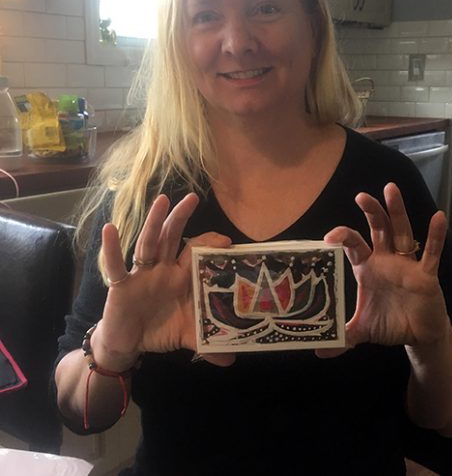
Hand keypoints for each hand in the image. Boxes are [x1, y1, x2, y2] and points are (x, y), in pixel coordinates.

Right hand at [98, 193, 234, 366]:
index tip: (228, 242)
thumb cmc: (160, 329)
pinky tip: (110, 229)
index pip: (197, 253)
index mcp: (182, 277)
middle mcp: (164, 269)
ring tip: (161, 200)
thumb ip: (209, 345)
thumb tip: (233, 361)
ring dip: (154, 222)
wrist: (129, 343)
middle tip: (193, 198)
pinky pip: (116, 266)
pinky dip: (112, 248)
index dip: (210, 244)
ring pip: (149, 244)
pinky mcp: (122, 285)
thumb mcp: (188, 336)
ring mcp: (143, 274)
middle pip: (173, 238)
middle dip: (181, 218)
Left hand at [317, 183, 448, 356]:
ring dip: (397, 212)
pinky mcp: (426, 275)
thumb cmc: (389, 323)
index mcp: (367, 267)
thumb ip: (342, 337)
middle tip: (361, 195)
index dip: (343, 236)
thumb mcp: (362, 330)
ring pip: (402, 233)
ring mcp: (407, 264)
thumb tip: (319, 351)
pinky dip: (435, 236)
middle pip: (378, 229)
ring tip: (390, 189)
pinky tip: (438, 217)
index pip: (354, 245)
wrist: (418, 335)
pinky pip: (431, 253)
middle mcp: (386, 260)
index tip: (330, 237)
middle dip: (371, 212)